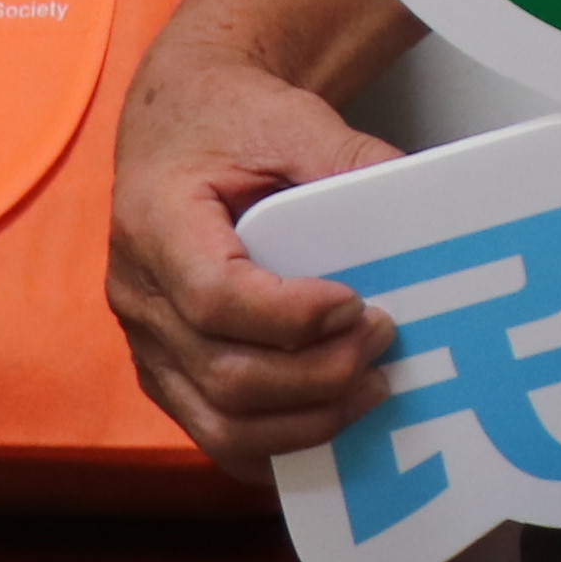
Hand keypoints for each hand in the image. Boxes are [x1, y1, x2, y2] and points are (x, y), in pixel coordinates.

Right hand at [108, 18, 407, 466]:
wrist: (179, 123)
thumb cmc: (228, 121)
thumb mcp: (290, 119)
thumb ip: (349, 160)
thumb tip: (421, 207)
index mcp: (155, 222)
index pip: (214, 297)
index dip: (291, 317)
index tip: (356, 303)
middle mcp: (139, 294)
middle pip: (225, 374)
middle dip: (318, 375)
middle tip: (384, 340)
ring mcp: (147, 344)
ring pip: (220, 422)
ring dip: (307, 421)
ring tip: (371, 387)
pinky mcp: (167, 372)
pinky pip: (216, 433)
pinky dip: (278, 442)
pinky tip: (332, 417)